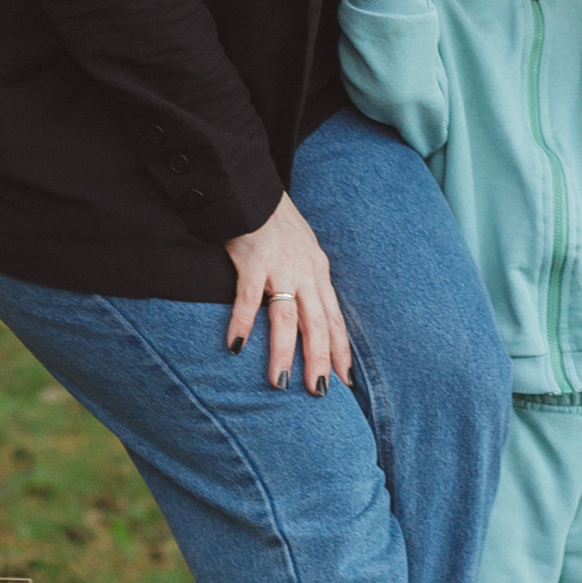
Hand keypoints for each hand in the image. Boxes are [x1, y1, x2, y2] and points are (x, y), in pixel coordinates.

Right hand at [223, 193, 351, 395]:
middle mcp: (305, 272)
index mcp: (318, 271)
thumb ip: (306, 279)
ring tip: (280, 382)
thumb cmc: (276, 223)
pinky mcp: (253, 260)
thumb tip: (310, 312)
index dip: (340, 349)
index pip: (333, 318)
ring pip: (287, 316)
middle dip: (320, 359)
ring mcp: (280, 267)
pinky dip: (243, 323)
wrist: (254, 190)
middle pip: (317, 323)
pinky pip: (249, 298)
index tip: (345, 380)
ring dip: (284, 351)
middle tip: (319, 392)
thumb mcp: (302, 250)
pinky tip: (236, 347)